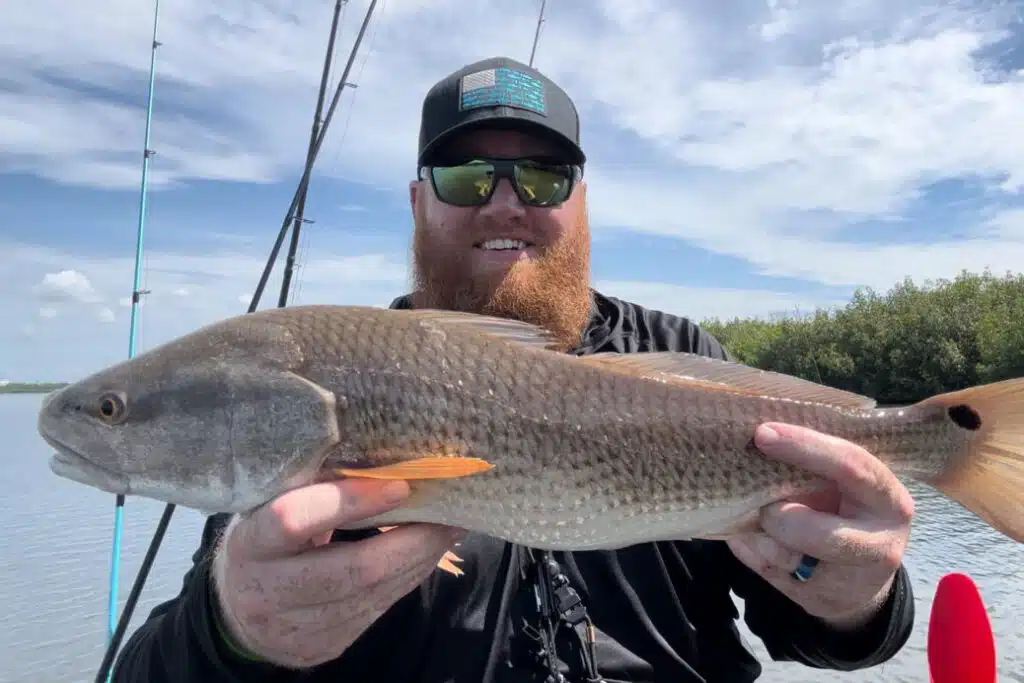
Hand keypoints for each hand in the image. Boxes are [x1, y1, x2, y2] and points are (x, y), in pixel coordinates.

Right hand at [211, 478, 462, 668]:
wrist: (239, 610)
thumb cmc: (267, 538)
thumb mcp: (272, 505)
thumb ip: (314, 485)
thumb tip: (387, 457)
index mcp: (250, 543)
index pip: (295, 519)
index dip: (350, 501)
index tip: (401, 484)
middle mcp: (268, 591)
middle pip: (353, 570)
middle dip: (412, 540)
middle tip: (450, 510)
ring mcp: (296, 627)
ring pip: (373, 594)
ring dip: (420, 559)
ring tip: (449, 527)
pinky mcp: (324, 646)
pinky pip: (377, 610)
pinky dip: (408, 578)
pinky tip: (425, 554)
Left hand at [726, 422, 913, 628]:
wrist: (861, 578)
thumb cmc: (846, 511)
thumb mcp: (849, 485)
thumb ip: (819, 463)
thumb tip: (761, 432)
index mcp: (889, 500)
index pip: (850, 466)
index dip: (804, 447)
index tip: (763, 434)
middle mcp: (879, 544)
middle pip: (818, 532)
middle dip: (777, 516)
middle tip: (763, 503)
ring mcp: (851, 580)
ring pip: (786, 556)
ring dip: (758, 533)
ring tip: (757, 516)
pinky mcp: (820, 601)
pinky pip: (767, 571)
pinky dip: (751, 548)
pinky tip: (755, 537)